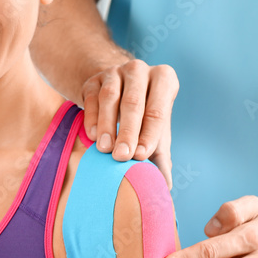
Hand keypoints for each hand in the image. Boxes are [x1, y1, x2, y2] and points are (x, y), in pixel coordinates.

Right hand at [81, 59, 178, 187]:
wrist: (117, 92)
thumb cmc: (143, 116)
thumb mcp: (154, 131)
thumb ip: (161, 156)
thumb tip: (165, 187)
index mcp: (164, 80)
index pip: (158, 110)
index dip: (150, 134)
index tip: (141, 156)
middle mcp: (140, 70)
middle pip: (134, 102)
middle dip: (128, 131)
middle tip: (122, 156)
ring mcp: (115, 71)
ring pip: (110, 97)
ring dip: (107, 125)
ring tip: (104, 149)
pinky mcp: (93, 79)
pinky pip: (91, 97)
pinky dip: (91, 117)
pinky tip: (92, 137)